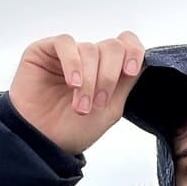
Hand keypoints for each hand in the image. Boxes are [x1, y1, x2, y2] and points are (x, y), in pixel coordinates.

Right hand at [8, 31, 144, 153]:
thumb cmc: (73, 129)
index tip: (131, 70)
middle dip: (108, 76)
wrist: (42, 141)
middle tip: (98, 102)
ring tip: (80, 106)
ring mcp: (68, 54)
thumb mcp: (111, 108)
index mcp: (107, 69)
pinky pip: (65, 43)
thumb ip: (127, 82)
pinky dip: (73, 63)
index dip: (133, 52)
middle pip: (112, 47)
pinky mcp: (44, 51)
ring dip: (89, 80)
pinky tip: (73, 82)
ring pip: (89, 49)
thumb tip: (144, 60)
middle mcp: (89, 58)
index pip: (127, 44)